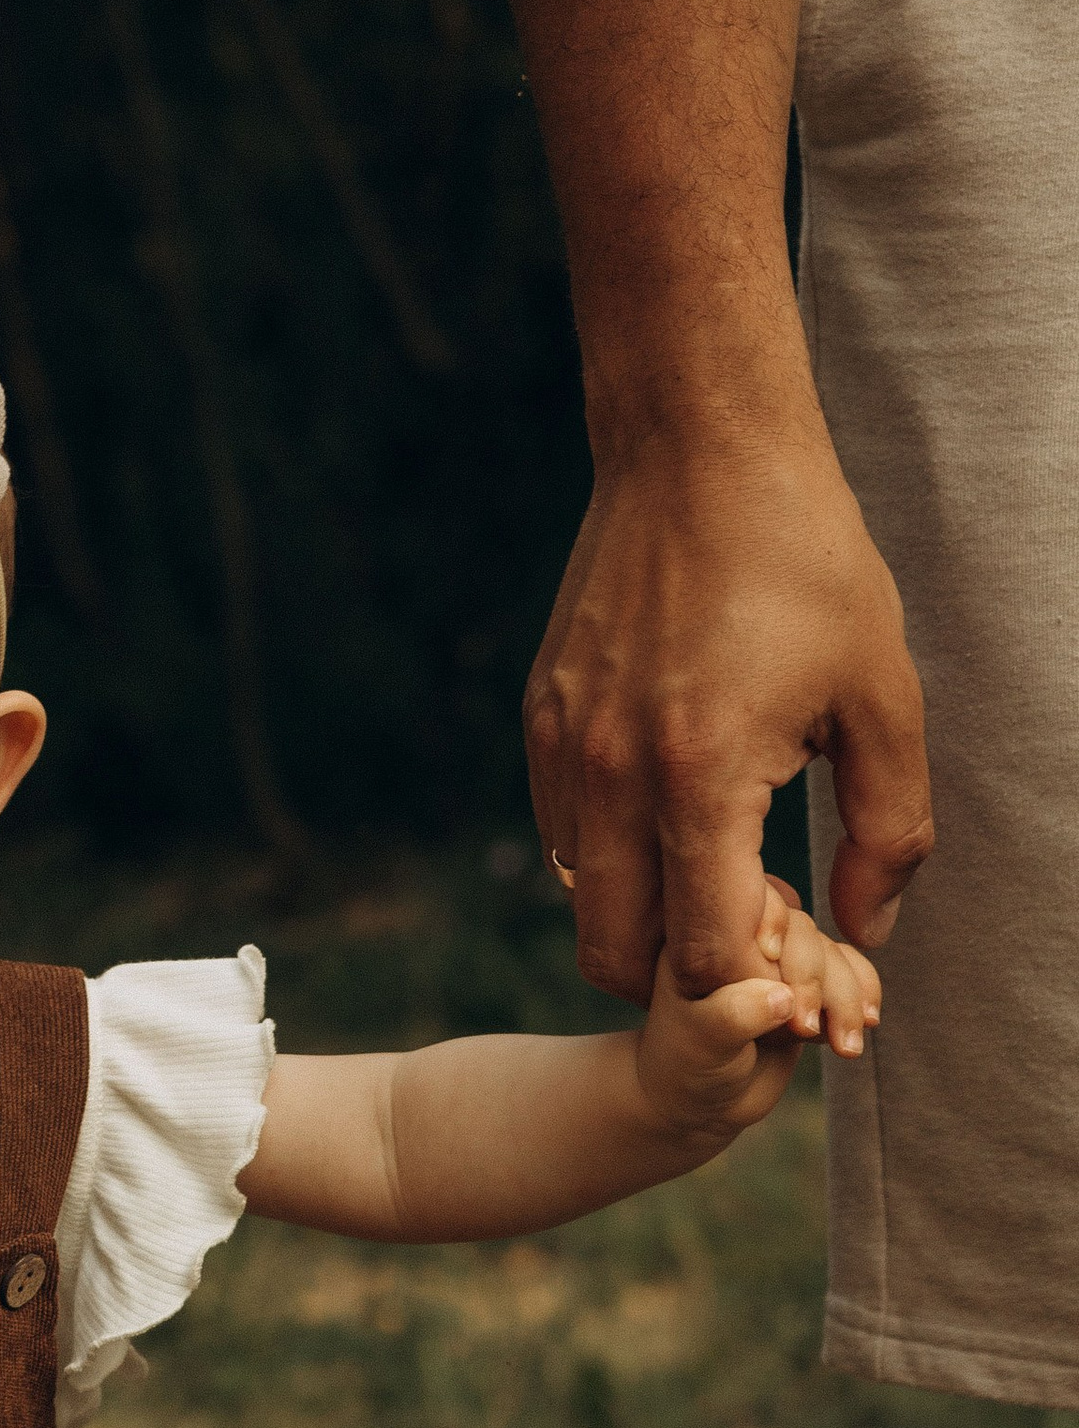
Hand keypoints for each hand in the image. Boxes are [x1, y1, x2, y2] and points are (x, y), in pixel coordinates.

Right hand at [527, 423, 932, 1000]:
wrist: (697, 451)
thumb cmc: (805, 563)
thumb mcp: (883, 696)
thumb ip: (888, 829)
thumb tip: (868, 925)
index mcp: (699, 779)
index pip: (703, 957)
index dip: (756, 976)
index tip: (797, 930)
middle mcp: (609, 778)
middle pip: (614, 957)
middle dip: (681, 971)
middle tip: (748, 913)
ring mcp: (562, 749)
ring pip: (579, 899)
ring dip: (641, 910)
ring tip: (713, 855)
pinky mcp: (540, 721)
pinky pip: (561, 833)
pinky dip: (610, 850)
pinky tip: (670, 798)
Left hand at [635, 876, 880, 1146]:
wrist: (706, 1101)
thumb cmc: (689, 1067)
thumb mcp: (702, 1043)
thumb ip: (734, 1016)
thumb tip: (783, 997)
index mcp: (705, 934)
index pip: (751, 904)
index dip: (774, 926)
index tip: (772, 963)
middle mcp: (746, 936)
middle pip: (801, 933)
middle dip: (816, 981)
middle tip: (808, 1032)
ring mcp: (781, 957)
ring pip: (831, 955)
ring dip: (846, 998)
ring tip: (845, 1048)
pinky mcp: (809, 981)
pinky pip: (850, 971)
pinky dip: (863, 994)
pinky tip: (867, 1023)